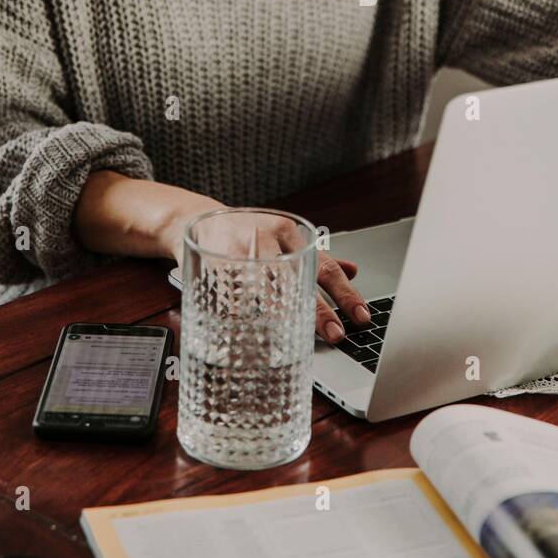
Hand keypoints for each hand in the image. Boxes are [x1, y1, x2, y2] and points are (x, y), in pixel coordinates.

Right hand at [170, 207, 370, 344]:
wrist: (196, 219)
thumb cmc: (246, 234)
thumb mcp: (284, 238)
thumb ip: (317, 257)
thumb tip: (353, 271)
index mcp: (290, 234)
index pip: (325, 266)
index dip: (345, 293)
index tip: (361, 317)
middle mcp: (269, 239)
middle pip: (300, 280)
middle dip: (320, 310)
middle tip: (335, 333)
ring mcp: (242, 251)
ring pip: (267, 288)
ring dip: (283, 316)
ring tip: (296, 338)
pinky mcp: (216, 265)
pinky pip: (234, 296)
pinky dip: (245, 316)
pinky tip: (253, 332)